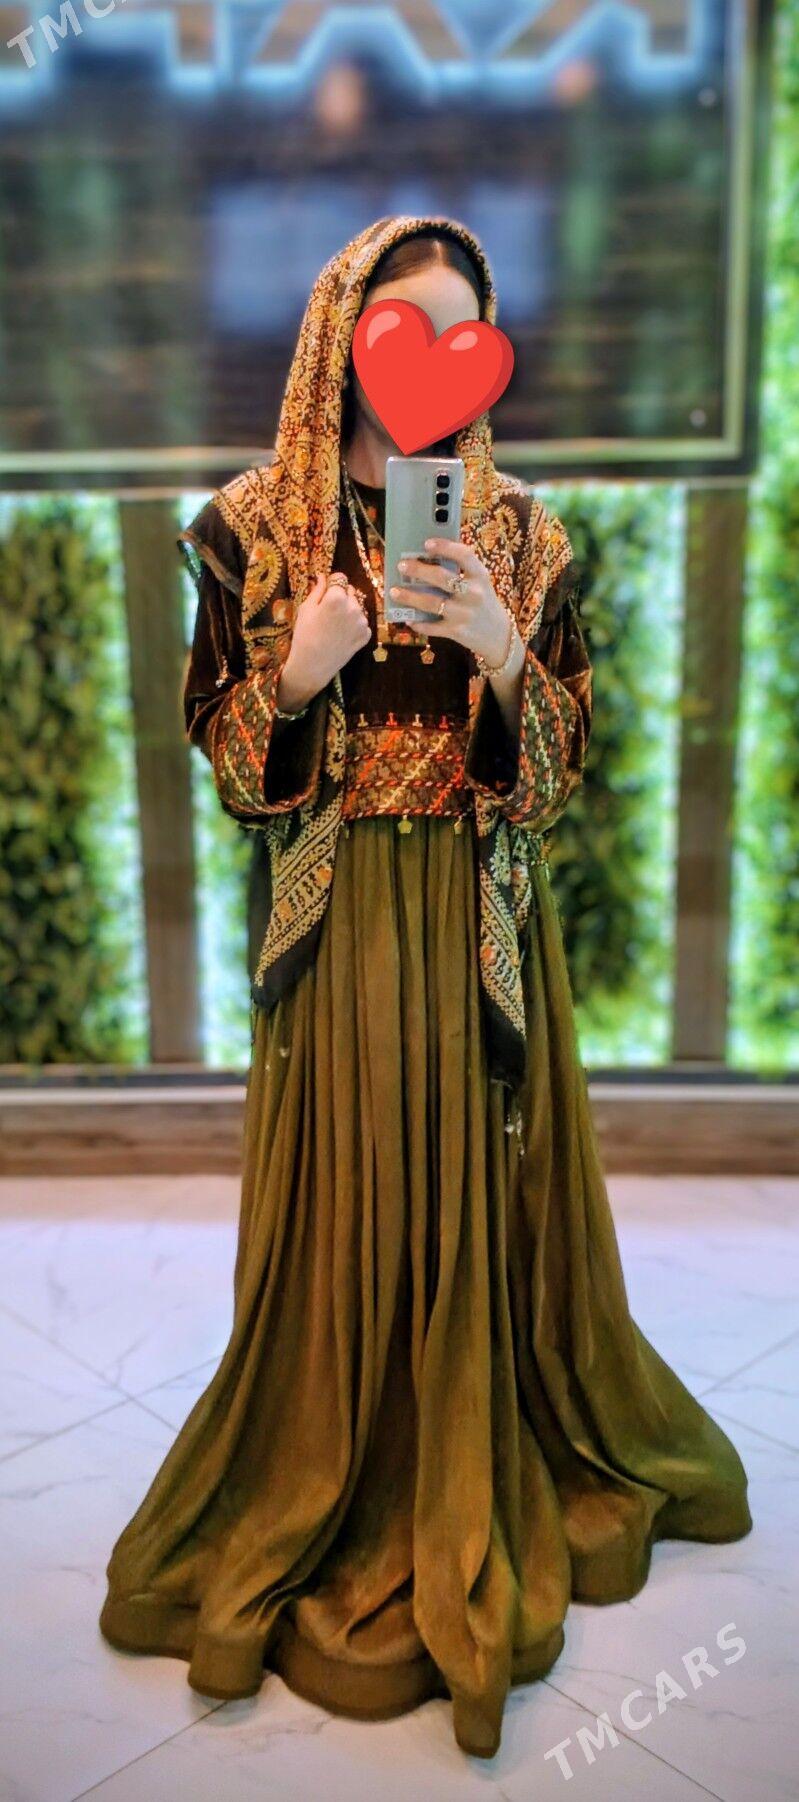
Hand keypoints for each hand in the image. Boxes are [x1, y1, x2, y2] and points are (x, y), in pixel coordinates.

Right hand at [275, 571, 371, 712]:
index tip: (325, 592)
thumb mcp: (306, 609)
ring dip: (349, 610)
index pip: (340, 578)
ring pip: (357, 606)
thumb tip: (322, 576)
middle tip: (328, 611)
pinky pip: (361, 622)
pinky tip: (342, 634)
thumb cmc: (304, 635)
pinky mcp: (366, 635)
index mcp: (337, 597)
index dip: (332, 584)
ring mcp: (362, 621)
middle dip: (341, 596)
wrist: (313, 665)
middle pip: (350, 591)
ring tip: (335, 625)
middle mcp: (354, 606)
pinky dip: (354, 625)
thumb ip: (318, 590)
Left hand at [388, 537, 515, 667]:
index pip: (464, 555)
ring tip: (394, 591)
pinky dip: (418, 623)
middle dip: (419, 570)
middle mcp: (474, 593)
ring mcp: (465, 614)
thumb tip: (426, 558)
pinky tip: (408, 618)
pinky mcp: (457, 632)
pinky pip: (432, 627)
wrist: (497, 634)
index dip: (445, 547)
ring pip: (432, 603)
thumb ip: (460, 571)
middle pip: (442, 578)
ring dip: (410, 597)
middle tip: (402, 565)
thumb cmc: (481, 601)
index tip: (426, 542)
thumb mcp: (478, 583)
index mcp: (480, 576)